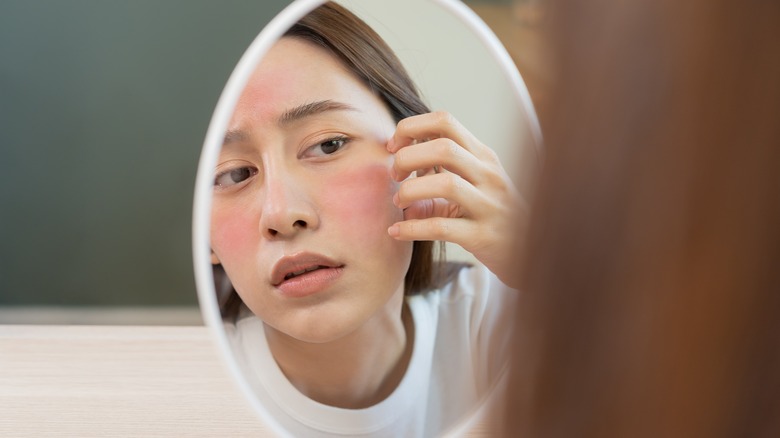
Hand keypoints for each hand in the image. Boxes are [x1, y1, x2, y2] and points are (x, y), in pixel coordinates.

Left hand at [386, 111, 526, 287]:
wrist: (529, 250)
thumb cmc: (492, 214)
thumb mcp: (472, 185)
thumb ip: (438, 172)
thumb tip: (397, 169)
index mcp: (482, 156)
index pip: (445, 121)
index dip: (411, 128)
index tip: (393, 147)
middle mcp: (489, 175)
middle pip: (443, 147)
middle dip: (408, 157)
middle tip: (395, 176)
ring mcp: (489, 205)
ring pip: (445, 184)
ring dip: (410, 191)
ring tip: (398, 203)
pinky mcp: (483, 236)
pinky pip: (442, 227)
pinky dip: (412, 228)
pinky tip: (396, 232)